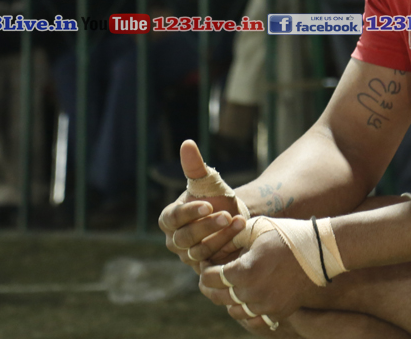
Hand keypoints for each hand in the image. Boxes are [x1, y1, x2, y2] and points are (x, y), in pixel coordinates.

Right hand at [159, 140, 246, 269]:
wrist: (234, 216)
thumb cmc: (216, 196)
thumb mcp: (207, 182)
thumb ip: (195, 165)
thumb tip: (187, 142)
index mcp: (169, 219)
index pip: (172, 218)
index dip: (189, 212)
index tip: (208, 204)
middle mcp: (175, 241)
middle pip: (185, 238)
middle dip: (207, 226)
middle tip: (227, 215)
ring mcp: (188, 257)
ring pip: (200, 251)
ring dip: (221, 237)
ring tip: (240, 222)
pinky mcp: (204, 268)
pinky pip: (212, 263)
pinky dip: (227, 250)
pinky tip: (241, 236)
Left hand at [200, 229, 316, 333]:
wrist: (321, 251)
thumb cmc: (287, 235)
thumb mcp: (256, 228)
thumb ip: (231, 240)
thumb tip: (214, 251)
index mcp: (245, 271)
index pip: (210, 278)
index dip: (204, 270)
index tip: (206, 262)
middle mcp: (253, 293)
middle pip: (219, 297)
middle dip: (211, 285)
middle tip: (213, 274)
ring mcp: (267, 306)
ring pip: (234, 311)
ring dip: (228, 299)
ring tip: (232, 285)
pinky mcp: (279, 312)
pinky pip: (254, 319)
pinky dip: (247, 311)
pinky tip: (248, 297)